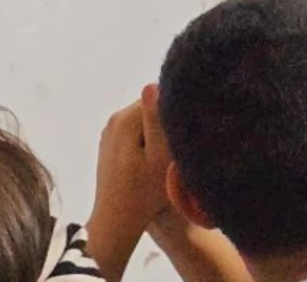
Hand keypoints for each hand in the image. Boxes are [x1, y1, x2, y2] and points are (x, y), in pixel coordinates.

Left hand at [88, 86, 172, 279]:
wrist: (116, 222)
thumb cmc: (144, 192)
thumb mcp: (159, 157)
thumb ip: (158, 120)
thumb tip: (152, 84)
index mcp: (125, 118)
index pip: (164, 94)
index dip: (183, 108)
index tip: (195, 128)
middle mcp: (114, 119)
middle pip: (156, 106)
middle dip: (173, 119)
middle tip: (186, 144)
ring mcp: (112, 132)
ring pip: (150, 119)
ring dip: (165, 131)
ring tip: (174, 154)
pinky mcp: (113, 144)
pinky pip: (141, 131)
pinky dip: (154, 139)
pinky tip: (160, 159)